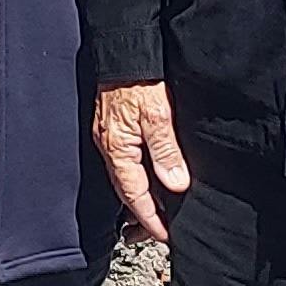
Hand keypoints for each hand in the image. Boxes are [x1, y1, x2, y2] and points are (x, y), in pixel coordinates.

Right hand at [95, 81, 187, 239]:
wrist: (122, 50)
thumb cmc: (138, 80)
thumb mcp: (158, 115)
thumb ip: (166, 151)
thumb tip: (175, 184)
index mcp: (117, 149)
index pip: (134, 196)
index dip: (150, 219)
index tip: (165, 236)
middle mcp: (109, 147)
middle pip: (127, 192)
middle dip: (144, 215)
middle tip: (164, 230)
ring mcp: (110, 139)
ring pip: (126, 178)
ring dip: (142, 197)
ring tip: (161, 211)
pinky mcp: (114, 129)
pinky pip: (126, 163)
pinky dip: (139, 177)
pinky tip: (152, 178)